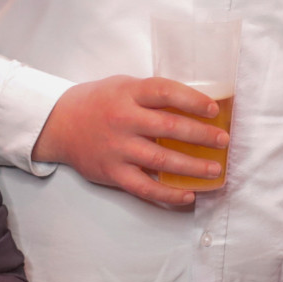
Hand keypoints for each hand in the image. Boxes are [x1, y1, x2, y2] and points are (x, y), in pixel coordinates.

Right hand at [31, 76, 229, 207]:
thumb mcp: (124, 86)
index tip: (213, 109)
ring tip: (215, 170)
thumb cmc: (99, 102)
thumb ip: (152, 95)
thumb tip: (195, 104)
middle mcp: (123, 120)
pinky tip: (188, 195)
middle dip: (201, 135)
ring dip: (192, 167)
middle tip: (223, 141)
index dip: (192, 100)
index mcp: (128, 93)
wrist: (59, 124)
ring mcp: (117, 148)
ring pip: (161, 160)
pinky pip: (144, 187)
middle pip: (169, 127)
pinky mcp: (112, 173)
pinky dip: (168, 194)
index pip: (165, 92)